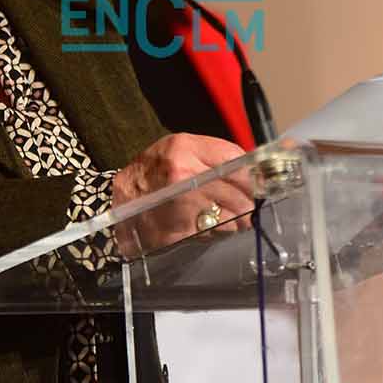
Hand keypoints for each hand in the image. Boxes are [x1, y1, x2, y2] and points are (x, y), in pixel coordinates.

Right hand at [111, 133, 252, 254]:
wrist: (121, 198)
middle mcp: (183, 175)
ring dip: (237, 220)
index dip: (255, 178)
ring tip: (227, 215)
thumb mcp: (183, 148)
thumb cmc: (155, 171)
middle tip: (249, 205)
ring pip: (233, 217)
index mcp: (185, 149)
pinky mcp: (178, 231)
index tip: (262, 185)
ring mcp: (180, 205)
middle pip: (240, 194)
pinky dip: (220, 232)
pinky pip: (216, 234)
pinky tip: (209, 225)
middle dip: (249, 202)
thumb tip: (260, 168)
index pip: (239, 164)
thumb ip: (219, 155)